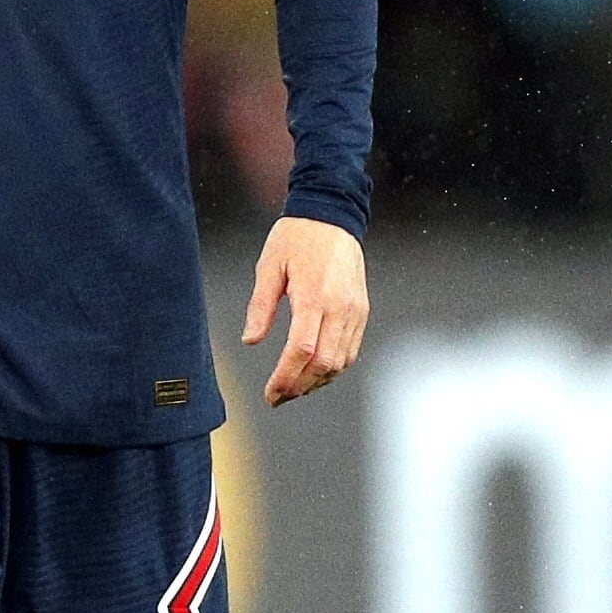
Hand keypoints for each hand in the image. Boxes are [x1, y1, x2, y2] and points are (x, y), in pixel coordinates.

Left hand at [242, 217, 367, 407]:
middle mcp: (339, 307)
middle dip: (299, 387)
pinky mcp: (361, 310)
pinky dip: (333, 368)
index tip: (270, 393)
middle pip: (323, 364)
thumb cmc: (296, 237)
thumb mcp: (269, 266)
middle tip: (277, 398)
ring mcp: (354, 311)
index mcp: (314, 296)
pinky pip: (350, 350)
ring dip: (317, 382)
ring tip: (293, 388)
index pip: (302, 351)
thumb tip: (250, 341)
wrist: (332, 214)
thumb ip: (260, 306)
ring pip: (340, 362)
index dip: (285, 378)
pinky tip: (314, 371)